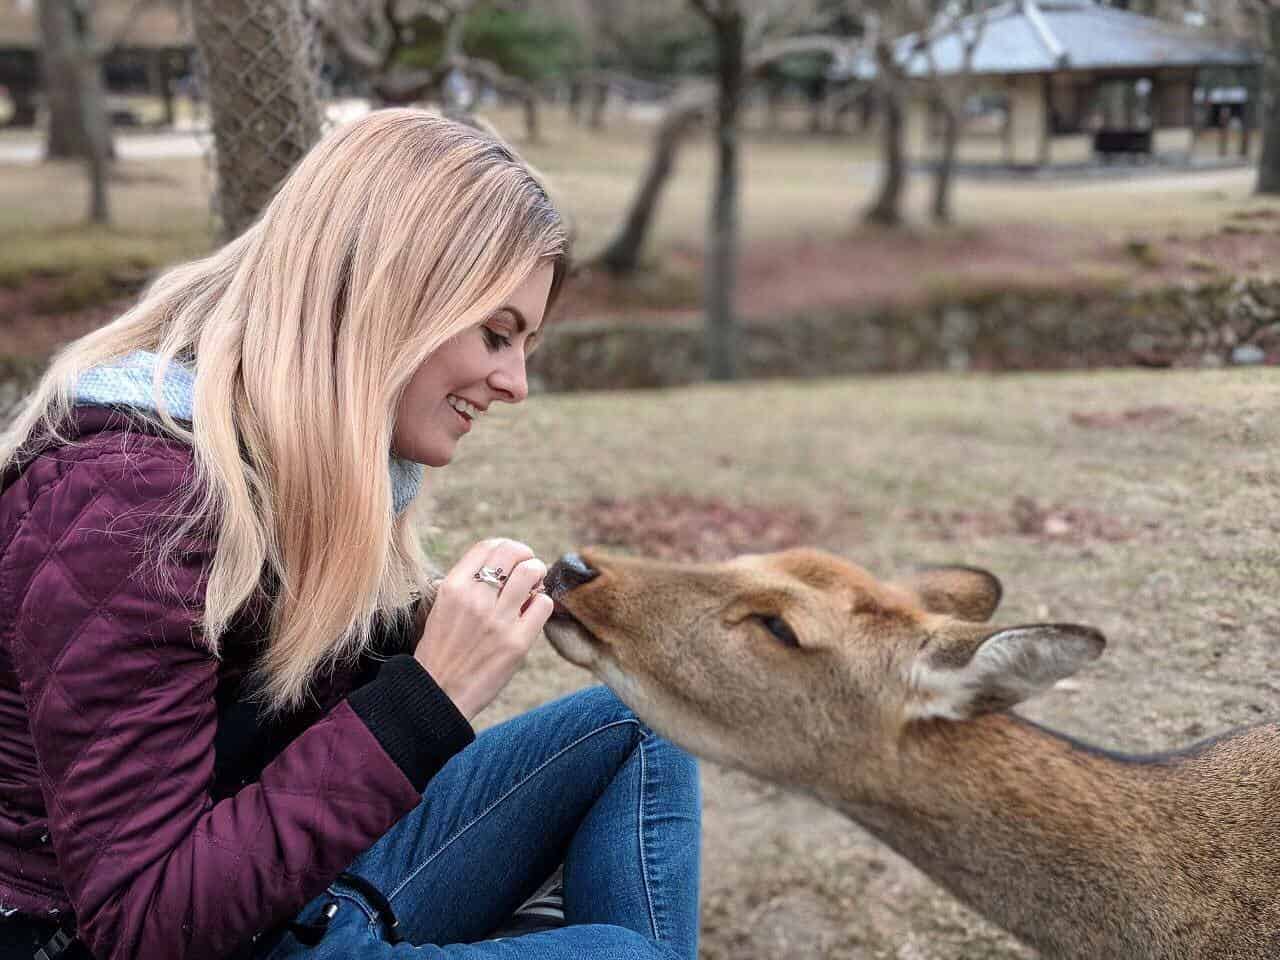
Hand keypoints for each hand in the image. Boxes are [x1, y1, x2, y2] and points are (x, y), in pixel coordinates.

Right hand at [413, 538, 552, 720]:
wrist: (438, 694)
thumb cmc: (440, 652)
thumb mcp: (441, 609)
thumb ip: (465, 586)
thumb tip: (499, 569)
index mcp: (453, 587)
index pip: (488, 547)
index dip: (506, 548)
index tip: (512, 558)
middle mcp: (475, 598)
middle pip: (512, 552)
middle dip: (525, 556)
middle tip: (528, 569)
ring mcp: (498, 620)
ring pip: (532, 572)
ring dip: (538, 575)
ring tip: (533, 588)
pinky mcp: (517, 642)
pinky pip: (543, 604)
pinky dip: (542, 604)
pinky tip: (532, 614)